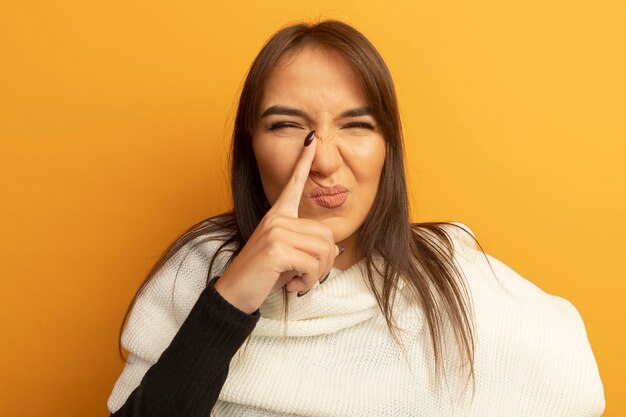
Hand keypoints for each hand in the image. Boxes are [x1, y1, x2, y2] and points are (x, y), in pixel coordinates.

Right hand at [214, 131, 341, 313]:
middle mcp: (276, 219)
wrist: (235, 293)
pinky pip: (312, 264)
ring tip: (298, 280)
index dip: (303, 162)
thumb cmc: (262, 275)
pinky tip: (293, 285)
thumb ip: (306, 244)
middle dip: (324, 263)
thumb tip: (337, 248)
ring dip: (316, 274)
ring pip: (323, 251)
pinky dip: (308, 280)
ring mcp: (276, 232)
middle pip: (326, 235)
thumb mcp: (287, 255)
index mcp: (277, 216)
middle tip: (307, 276)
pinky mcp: (276, 248)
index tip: (310, 139)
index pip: (292, 184)